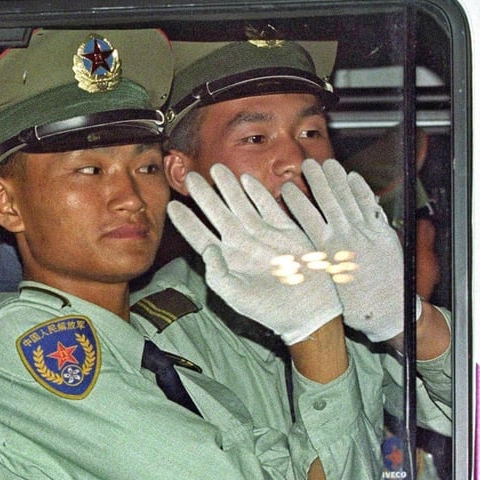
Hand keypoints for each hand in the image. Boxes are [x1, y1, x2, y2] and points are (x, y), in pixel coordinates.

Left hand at [168, 164, 341, 344]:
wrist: (308, 311)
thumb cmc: (268, 309)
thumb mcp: (237, 296)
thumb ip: (217, 275)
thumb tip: (207, 249)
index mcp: (225, 259)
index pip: (199, 235)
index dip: (185, 221)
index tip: (171, 205)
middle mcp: (241, 243)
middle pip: (217, 213)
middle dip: (204, 195)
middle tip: (190, 175)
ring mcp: (262, 235)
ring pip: (241, 204)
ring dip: (229, 187)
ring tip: (216, 168)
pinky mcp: (284, 231)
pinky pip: (268, 207)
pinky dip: (258, 193)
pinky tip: (246, 179)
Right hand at [282, 158, 413, 341]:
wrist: (388, 312)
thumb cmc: (350, 305)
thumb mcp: (321, 284)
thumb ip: (308, 260)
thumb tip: (290, 245)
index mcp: (326, 251)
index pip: (306, 216)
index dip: (295, 199)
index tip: (286, 187)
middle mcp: (346, 238)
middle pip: (328, 201)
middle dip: (317, 180)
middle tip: (307, 165)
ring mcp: (366, 233)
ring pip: (349, 199)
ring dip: (338, 179)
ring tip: (328, 164)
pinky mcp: (383, 234)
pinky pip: (371, 206)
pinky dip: (363, 190)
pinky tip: (354, 177)